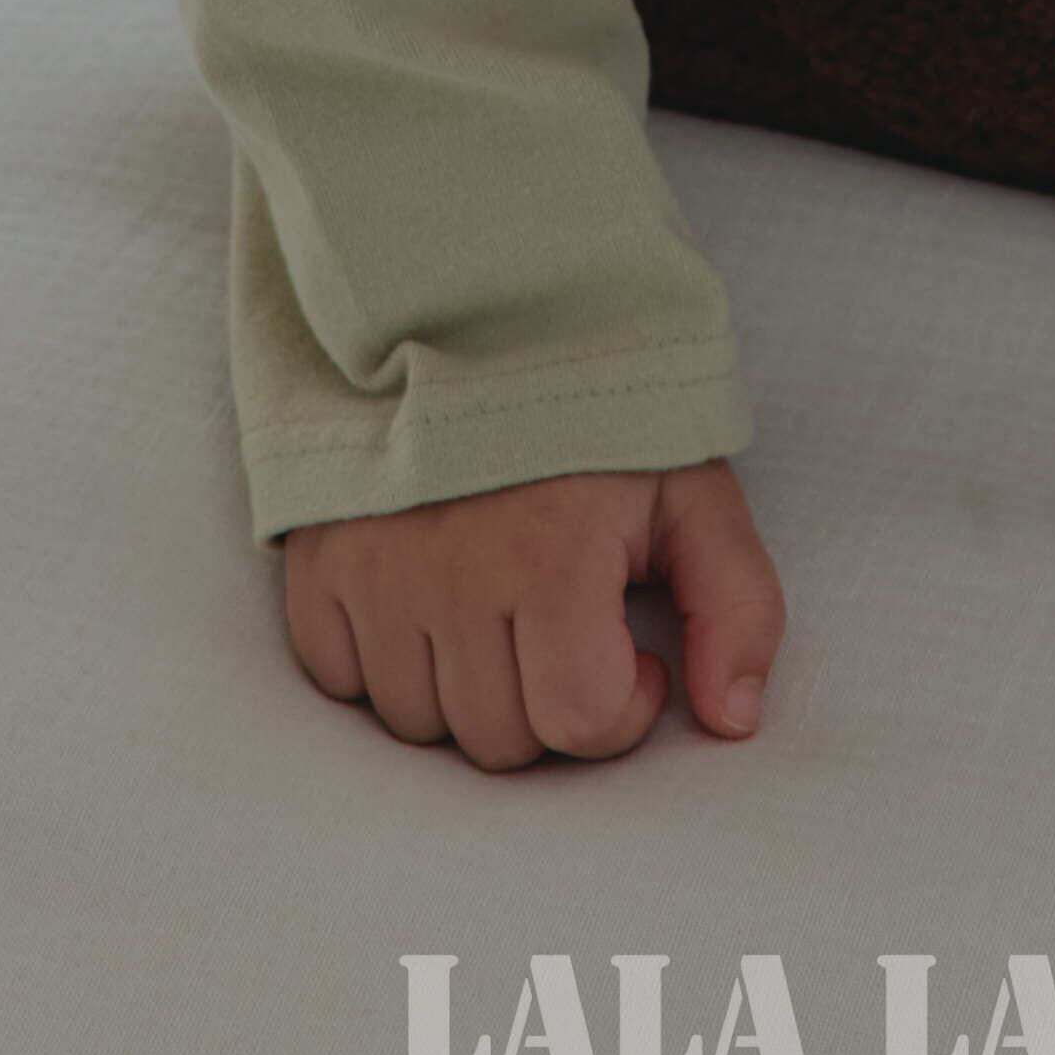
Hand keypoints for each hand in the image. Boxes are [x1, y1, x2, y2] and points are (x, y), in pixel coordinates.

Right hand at [281, 459, 782, 772]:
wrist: (480, 313)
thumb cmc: (595, 413)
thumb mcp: (693, 491)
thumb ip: (737, 606)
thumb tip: (731, 722)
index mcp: (554, 557)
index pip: (579, 723)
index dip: (623, 702)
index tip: (629, 644)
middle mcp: (451, 575)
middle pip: (499, 742)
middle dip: (546, 698)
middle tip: (563, 619)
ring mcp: (373, 569)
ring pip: (418, 722)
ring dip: (465, 688)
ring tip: (498, 606)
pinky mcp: (317, 560)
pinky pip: (340, 678)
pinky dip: (383, 661)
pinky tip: (428, 602)